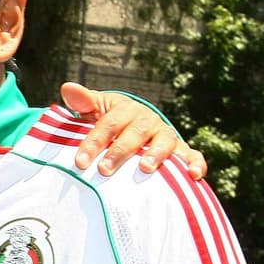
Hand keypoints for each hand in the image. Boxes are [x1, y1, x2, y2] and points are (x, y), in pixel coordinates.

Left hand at [62, 82, 206, 179]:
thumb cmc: (110, 120)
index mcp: (126, 110)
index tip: (80, 161)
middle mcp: (148, 120)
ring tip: (146, 169)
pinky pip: (192, 155)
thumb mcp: (95, 109)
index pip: (108, 124)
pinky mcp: (180, 150)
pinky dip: (195, 163)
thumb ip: (83, 102)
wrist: (134, 126)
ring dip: (157, 154)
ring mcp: (165, 134)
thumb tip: (67, 87)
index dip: (94, 142)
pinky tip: (194, 176)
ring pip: (164, 141)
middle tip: (105, 169)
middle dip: (120, 151)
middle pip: (135, 134)